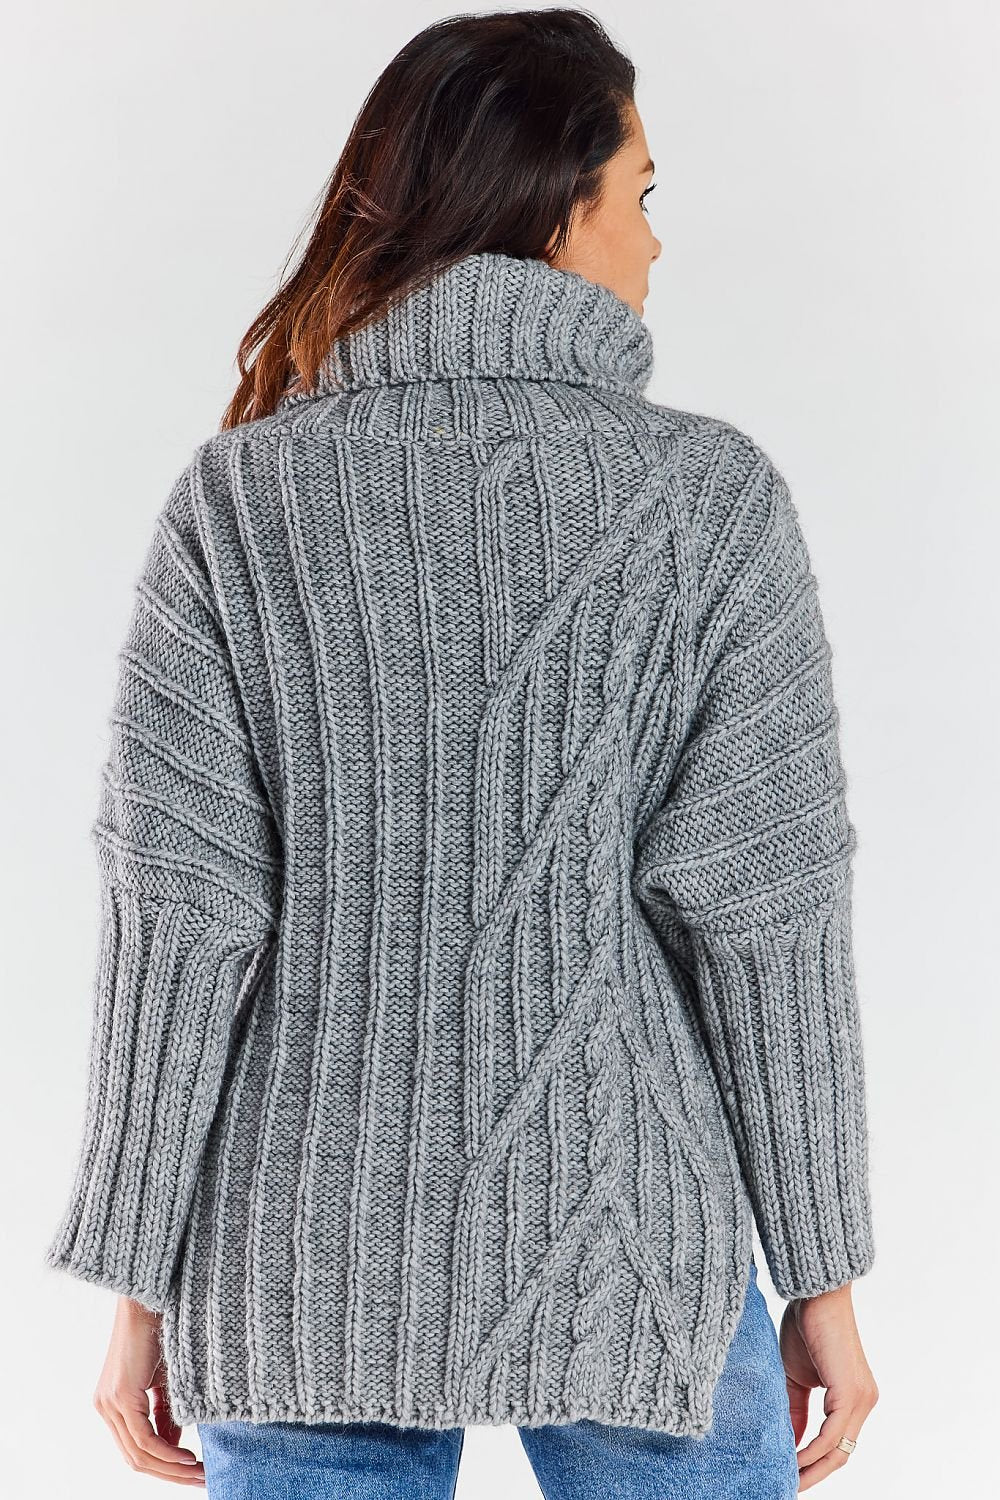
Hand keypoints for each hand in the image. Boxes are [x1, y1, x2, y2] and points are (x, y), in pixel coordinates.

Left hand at [92, 1295, 205, 1484]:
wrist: (148, 1301)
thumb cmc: (159, 1333)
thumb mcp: (165, 1383)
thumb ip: (166, 1416)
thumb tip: (175, 1448)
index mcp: (113, 1405)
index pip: (136, 1451)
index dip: (164, 1469)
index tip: (192, 1474)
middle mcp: (106, 1408)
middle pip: (135, 1459)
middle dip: (170, 1475)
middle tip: (199, 1481)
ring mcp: (109, 1404)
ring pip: (138, 1453)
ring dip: (171, 1469)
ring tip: (198, 1473)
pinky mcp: (119, 1397)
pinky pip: (143, 1438)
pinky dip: (166, 1453)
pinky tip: (187, 1457)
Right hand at [779, 1282, 878, 1489]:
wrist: (816, 1294)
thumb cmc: (806, 1326)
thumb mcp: (796, 1377)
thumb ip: (796, 1410)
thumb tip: (789, 1443)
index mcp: (854, 1399)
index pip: (837, 1444)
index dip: (815, 1464)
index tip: (790, 1474)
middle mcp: (864, 1402)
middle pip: (841, 1454)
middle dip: (814, 1475)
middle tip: (788, 1486)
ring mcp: (861, 1399)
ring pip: (839, 1450)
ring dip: (811, 1468)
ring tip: (787, 1478)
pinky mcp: (851, 1393)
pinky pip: (832, 1435)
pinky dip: (812, 1451)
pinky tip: (793, 1459)